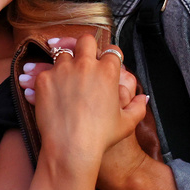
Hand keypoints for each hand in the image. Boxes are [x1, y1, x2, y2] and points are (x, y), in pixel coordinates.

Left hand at [22, 35, 147, 174]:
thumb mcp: (126, 124)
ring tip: (65, 78)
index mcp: (108, 72)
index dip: (109, 57)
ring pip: (63, 54)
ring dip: (65, 63)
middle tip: (83, 59)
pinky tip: (50, 93)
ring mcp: (63, 70)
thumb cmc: (101, 138)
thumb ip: (138, 108)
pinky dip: (48, 80)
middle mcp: (86, 65)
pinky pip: (45, 72)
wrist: (71, 148)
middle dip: (85, 47)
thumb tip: (144, 98)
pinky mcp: (44, 79)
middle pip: (86, 40)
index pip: (111, 51)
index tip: (105, 63)